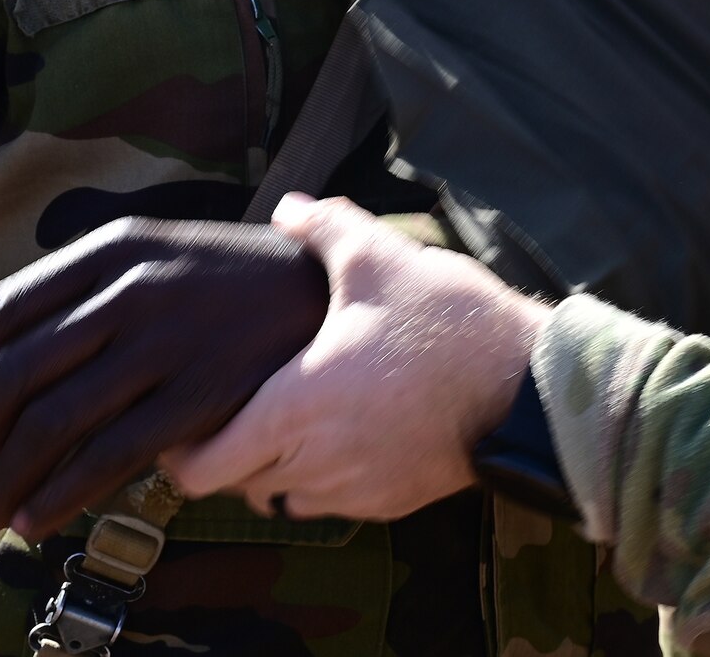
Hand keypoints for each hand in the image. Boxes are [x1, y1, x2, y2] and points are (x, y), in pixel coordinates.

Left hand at [0, 218, 326, 541]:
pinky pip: (108, 454)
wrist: (330, 290)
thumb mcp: (160, 251)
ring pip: (49, 421)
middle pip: (11, 374)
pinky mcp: (202, 393)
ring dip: (2, 482)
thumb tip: (4, 356)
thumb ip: (88, 288)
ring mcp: (167, 340)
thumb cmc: (234, 280)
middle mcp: (131, 288)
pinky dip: (59, 495)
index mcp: (112, 247)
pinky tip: (39, 519)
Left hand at [163, 194, 548, 520]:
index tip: (190, 413)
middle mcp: (313, 461)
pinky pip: (332, 502)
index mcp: (294, 407)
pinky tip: (345, 432)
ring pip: (280, 497)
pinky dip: (322, 478)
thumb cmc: (450, 324)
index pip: (199, 467)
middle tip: (239, 405)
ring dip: (273, 469)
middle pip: (234, 485)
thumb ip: (324, 228)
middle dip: (227, 451)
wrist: (528, 386)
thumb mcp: (381, 259)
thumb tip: (287, 208)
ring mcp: (354, 488)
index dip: (181, 447)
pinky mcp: (391, 502)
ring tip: (290, 420)